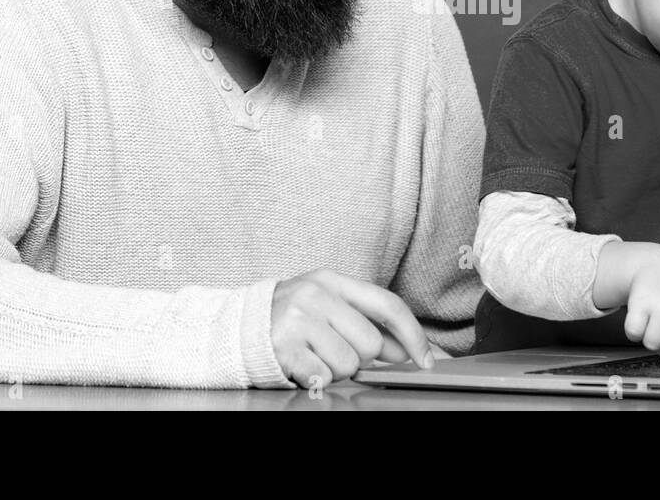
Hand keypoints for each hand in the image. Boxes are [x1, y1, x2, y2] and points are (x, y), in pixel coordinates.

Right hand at [268, 269, 434, 387]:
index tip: (427, 360)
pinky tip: (301, 365)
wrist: (232, 328)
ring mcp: (298, 320)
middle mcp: (315, 294)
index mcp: (332, 281)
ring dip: (336, 370)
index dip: (413, 335)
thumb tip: (408, 350)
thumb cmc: (287, 318)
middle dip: (359, 357)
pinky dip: (316, 378)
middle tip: (332, 350)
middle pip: (370, 343)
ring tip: (313, 356)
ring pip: (349, 364)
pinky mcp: (283, 347)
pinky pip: (323, 377)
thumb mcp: (326, 308)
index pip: (387, 305)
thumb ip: (366, 323)